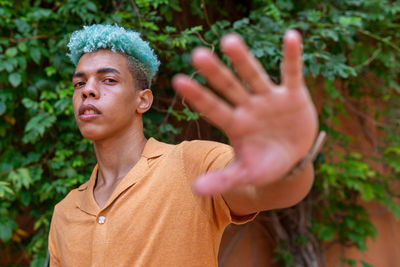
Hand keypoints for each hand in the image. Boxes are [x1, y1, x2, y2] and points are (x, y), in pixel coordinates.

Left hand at [172, 30, 317, 195]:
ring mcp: (269, 99)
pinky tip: (291, 36)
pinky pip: (292, 73)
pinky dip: (292, 57)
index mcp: (235, 124)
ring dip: (243, 60)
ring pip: (254, 76)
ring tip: (229, 41)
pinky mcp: (292, 95)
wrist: (292, 158)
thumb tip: (195, 190)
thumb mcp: (246, 174)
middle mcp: (248, 107)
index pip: (213, 108)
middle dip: (215, 73)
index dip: (198, 97)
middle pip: (229, 87)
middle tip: (197, 55)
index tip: (179, 81)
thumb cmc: (265, 165)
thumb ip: (223, 180)